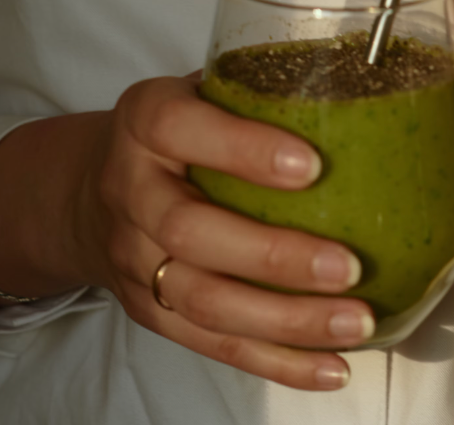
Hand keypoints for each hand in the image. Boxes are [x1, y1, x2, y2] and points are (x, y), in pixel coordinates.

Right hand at [0, 78, 371, 390]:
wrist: (89, 191)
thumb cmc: (176, 131)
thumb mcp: (200, 89)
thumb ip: (258, 90)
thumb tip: (364, 87)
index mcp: (146, 120)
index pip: (183, 128)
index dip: (244, 150)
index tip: (311, 166)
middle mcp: (131, 189)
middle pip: (192, 233)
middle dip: (274, 257)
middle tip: (349, 266)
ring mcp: (134, 259)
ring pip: (204, 302)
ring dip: (285, 322)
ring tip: (356, 322)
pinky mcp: (150, 311)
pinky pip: (212, 344)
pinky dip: (275, 362)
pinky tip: (330, 367)